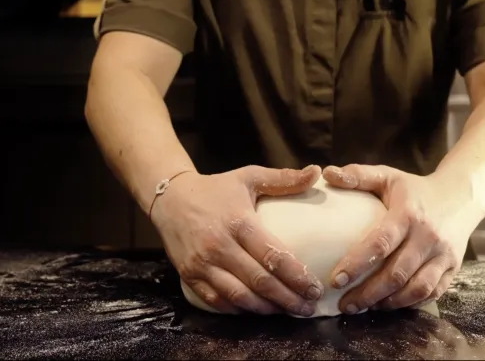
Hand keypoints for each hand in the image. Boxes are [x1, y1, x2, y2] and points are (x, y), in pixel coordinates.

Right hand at [152, 165, 324, 315]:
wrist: (169, 198)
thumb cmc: (215, 189)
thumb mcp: (249, 177)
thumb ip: (283, 179)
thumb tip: (316, 172)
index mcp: (239, 222)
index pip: (273, 255)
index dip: (297, 276)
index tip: (315, 288)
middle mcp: (220, 246)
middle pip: (260, 281)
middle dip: (288, 299)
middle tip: (308, 308)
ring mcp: (202, 264)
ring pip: (239, 296)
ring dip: (266, 309)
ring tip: (288, 312)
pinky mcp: (189, 276)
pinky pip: (216, 301)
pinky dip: (238, 310)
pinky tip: (256, 310)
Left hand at [322, 164, 475, 312]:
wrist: (461, 196)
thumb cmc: (415, 189)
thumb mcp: (388, 176)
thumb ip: (358, 175)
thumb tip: (327, 174)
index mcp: (409, 215)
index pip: (381, 243)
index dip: (358, 263)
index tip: (336, 280)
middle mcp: (428, 237)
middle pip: (397, 273)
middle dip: (368, 293)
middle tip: (344, 304)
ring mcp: (443, 256)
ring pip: (416, 288)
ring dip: (388, 303)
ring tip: (363, 307)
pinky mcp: (452, 269)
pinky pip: (431, 293)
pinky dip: (409, 304)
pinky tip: (387, 305)